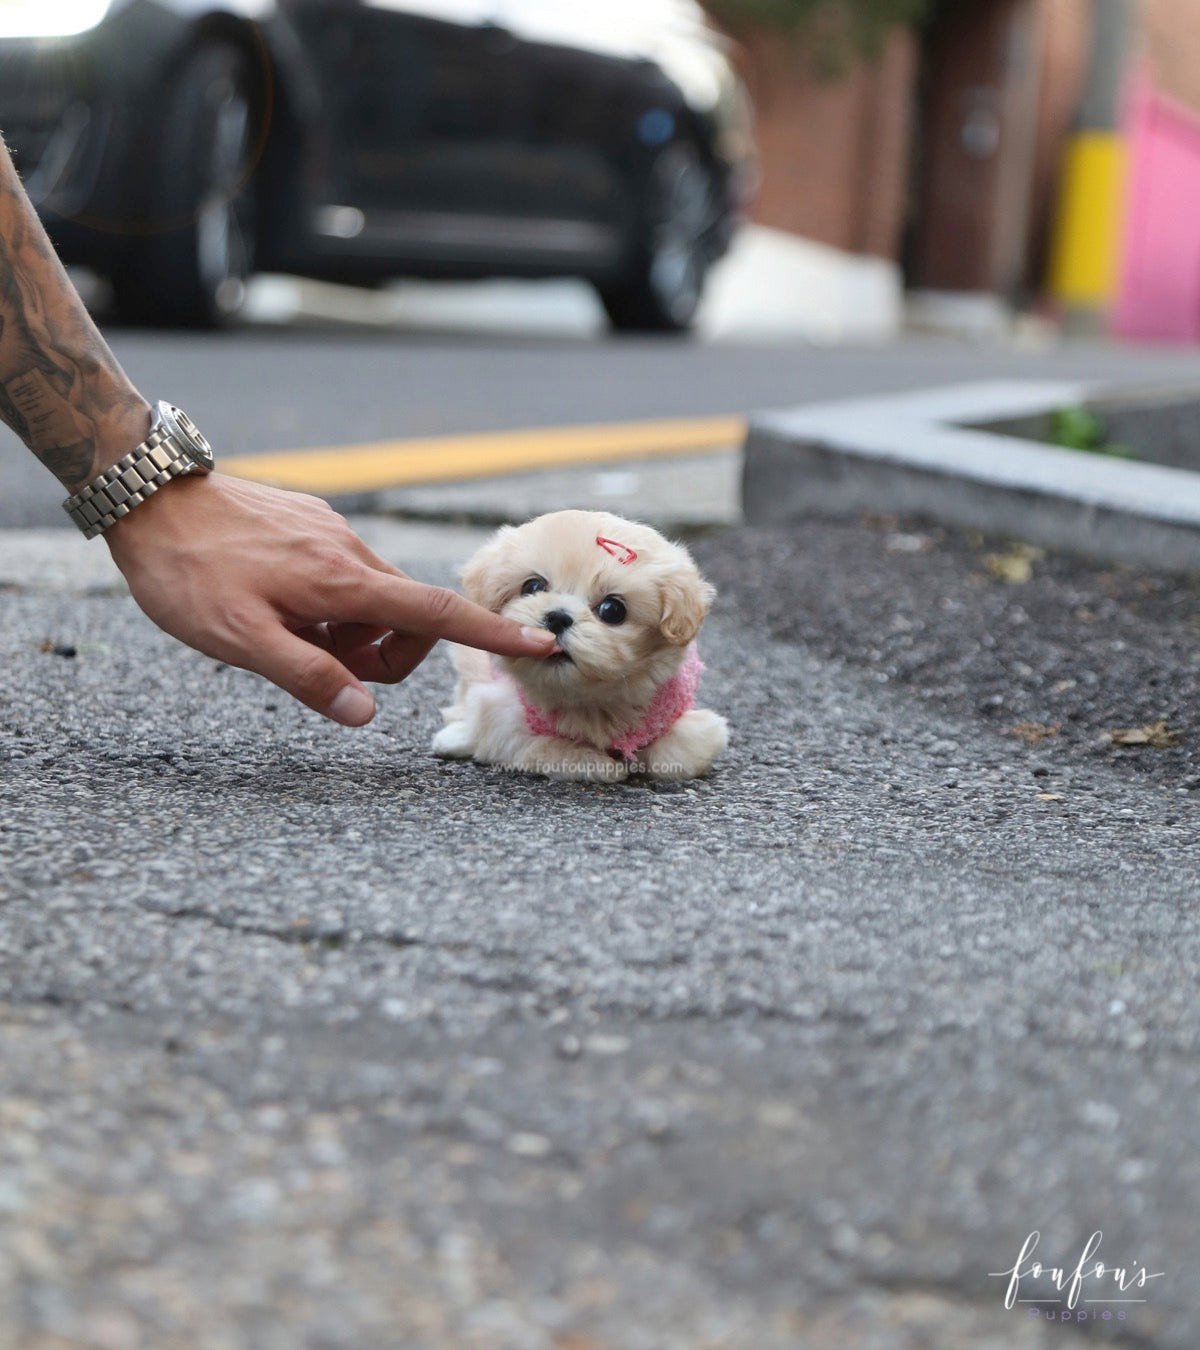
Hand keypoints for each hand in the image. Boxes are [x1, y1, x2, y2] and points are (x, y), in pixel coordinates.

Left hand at [105, 472, 554, 724]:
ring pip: (372, 601)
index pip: (434, 614)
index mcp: (340, 582)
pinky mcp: (312, 526)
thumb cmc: (188, 572)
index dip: (489, 635)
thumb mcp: (237, 640)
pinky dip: (328, 607)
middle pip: (406, 617)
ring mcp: (331, 535)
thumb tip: (365, 713)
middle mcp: (348, 553)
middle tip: (313, 666)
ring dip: (347, 633)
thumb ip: (306, 677)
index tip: (537, 645)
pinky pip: (344, 578)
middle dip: (379, 655)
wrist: (148, 494)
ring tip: (283, 634)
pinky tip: (275, 604)